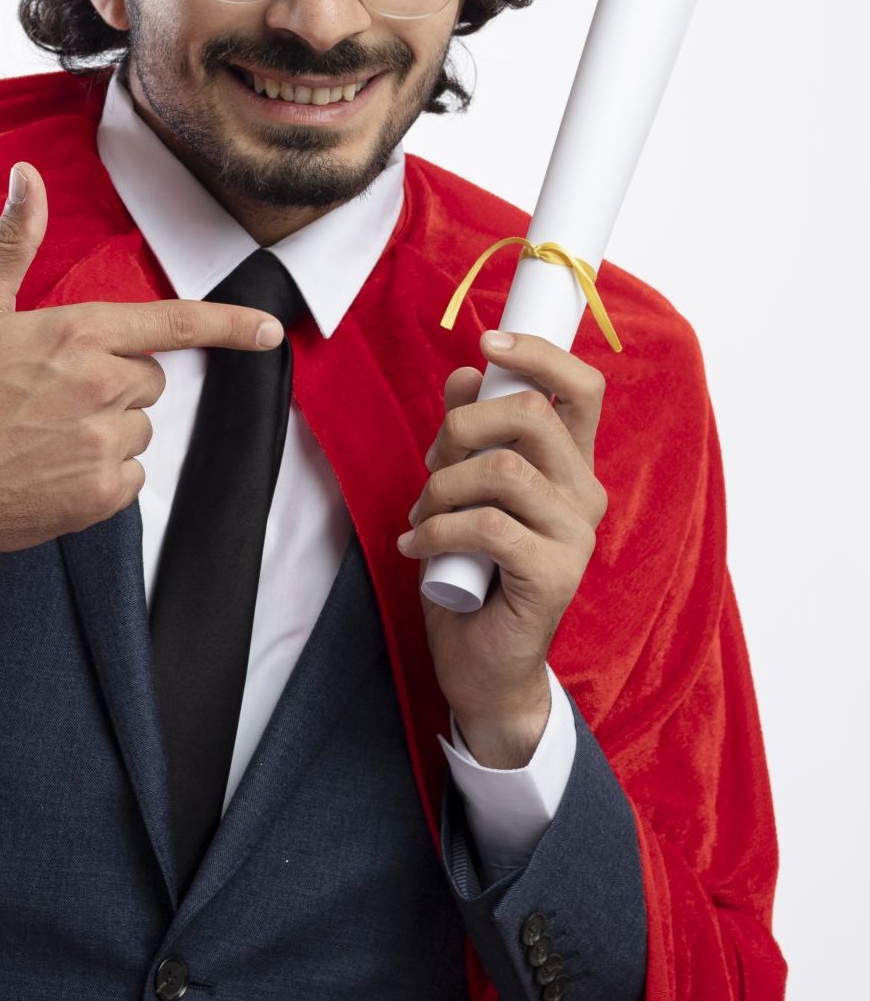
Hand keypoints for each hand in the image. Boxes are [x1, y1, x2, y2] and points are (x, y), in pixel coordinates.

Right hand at [0, 162, 286, 559]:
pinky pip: (130, 476)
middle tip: (53, 393)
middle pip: (151, 379)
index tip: (271, 331)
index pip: (174, 322)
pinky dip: (101, 475)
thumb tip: (26, 176)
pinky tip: (51, 470)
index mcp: (78, 333)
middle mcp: (101, 386)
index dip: (229, 325)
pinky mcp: (100, 494)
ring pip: (140, 428)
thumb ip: (15, 241)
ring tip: (44, 435)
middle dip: (116, 383)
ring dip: (107, 430)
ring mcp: (103, 442)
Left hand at [400, 330, 609, 760]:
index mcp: (571, 465)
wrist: (483, 660)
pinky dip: (437, 530)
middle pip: (534, 416)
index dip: (538, 353)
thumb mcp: (464, 488)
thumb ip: (470, 432)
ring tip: (422, 516)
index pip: (582, 388)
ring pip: (503, 470)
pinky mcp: (555, 575)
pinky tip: (417, 546)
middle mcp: (584, 494)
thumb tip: (465, 374)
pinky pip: (486, 526)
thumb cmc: (473, 569)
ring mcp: (576, 536)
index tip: (487, 340)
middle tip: (433, 462)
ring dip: (443, 485)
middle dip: (463, 425)